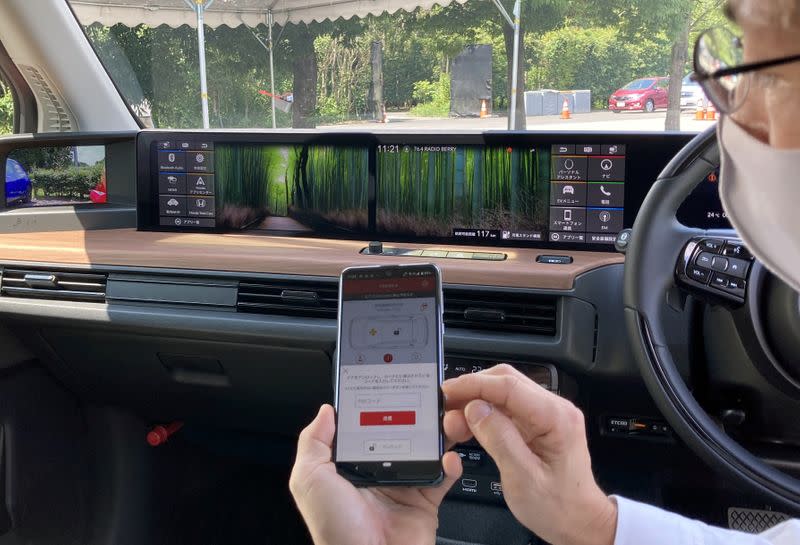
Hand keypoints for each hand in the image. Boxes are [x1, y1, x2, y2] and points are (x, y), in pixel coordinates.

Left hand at [289, 404, 462, 544]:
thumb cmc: (335, 530)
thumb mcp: (309, 480)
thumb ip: (313, 442)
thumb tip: (326, 411)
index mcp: (348, 466)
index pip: (364, 427)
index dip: (375, 407)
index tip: (389, 386)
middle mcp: (376, 473)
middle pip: (399, 434)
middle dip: (413, 416)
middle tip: (425, 399)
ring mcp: (402, 485)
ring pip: (425, 449)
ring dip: (437, 433)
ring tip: (443, 420)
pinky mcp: (425, 500)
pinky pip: (443, 475)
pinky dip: (451, 463)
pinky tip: (449, 455)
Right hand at [443, 365, 616, 544]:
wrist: (579, 523)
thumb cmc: (559, 507)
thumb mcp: (523, 478)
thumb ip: (499, 440)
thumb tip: (474, 409)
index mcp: (556, 417)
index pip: (508, 386)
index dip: (473, 385)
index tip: (448, 392)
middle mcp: (554, 409)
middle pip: (506, 381)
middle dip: (472, 389)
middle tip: (446, 405)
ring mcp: (547, 414)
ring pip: (504, 391)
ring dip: (476, 400)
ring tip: (455, 419)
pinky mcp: (538, 423)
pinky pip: (507, 407)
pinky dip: (485, 411)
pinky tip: (470, 424)